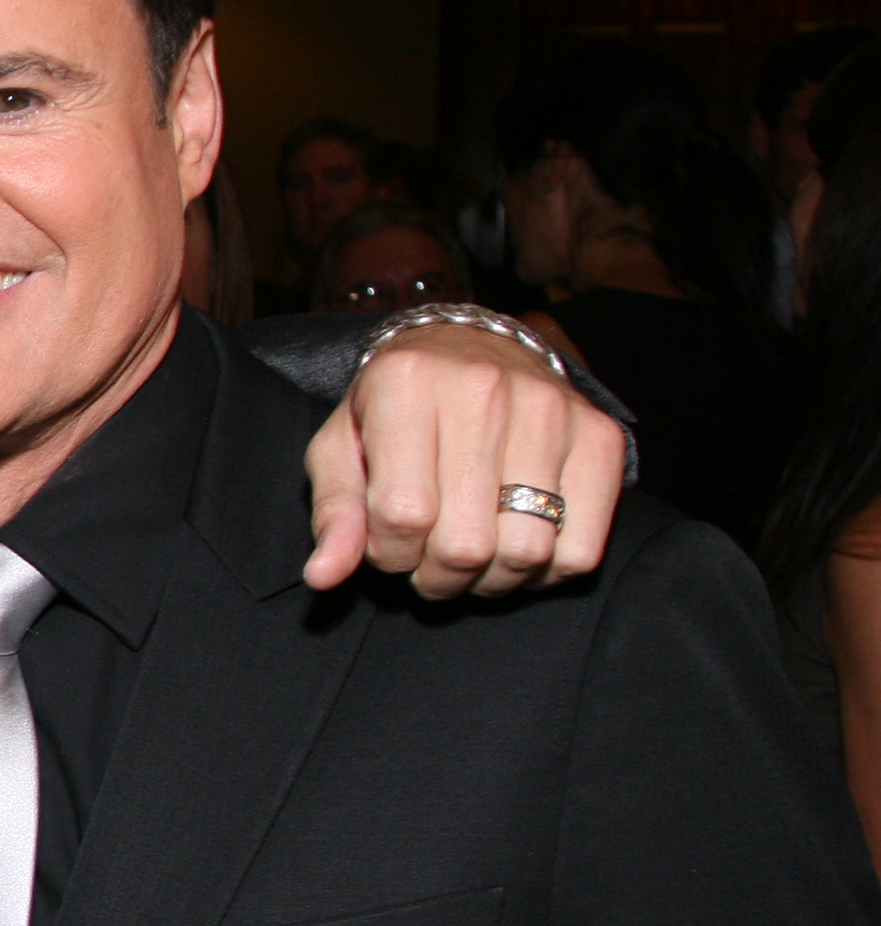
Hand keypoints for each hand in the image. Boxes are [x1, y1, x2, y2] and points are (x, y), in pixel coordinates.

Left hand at [303, 321, 623, 598]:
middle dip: (437, 576)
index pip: (401, 515)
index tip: (388, 544)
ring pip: (526, 552)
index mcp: (406, 384)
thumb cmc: (394, 408)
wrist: (471, 346)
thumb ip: (334, 512)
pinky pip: (582, 549)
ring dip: (490, 580)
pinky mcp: (601, 436)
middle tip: (427, 562)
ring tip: (469, 557)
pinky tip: (515, 547)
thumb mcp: (341, 447)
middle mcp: (483, 389)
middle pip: (465, 544)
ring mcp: (551, 410)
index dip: (389, 554)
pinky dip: (547, 573)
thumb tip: (323, 577)